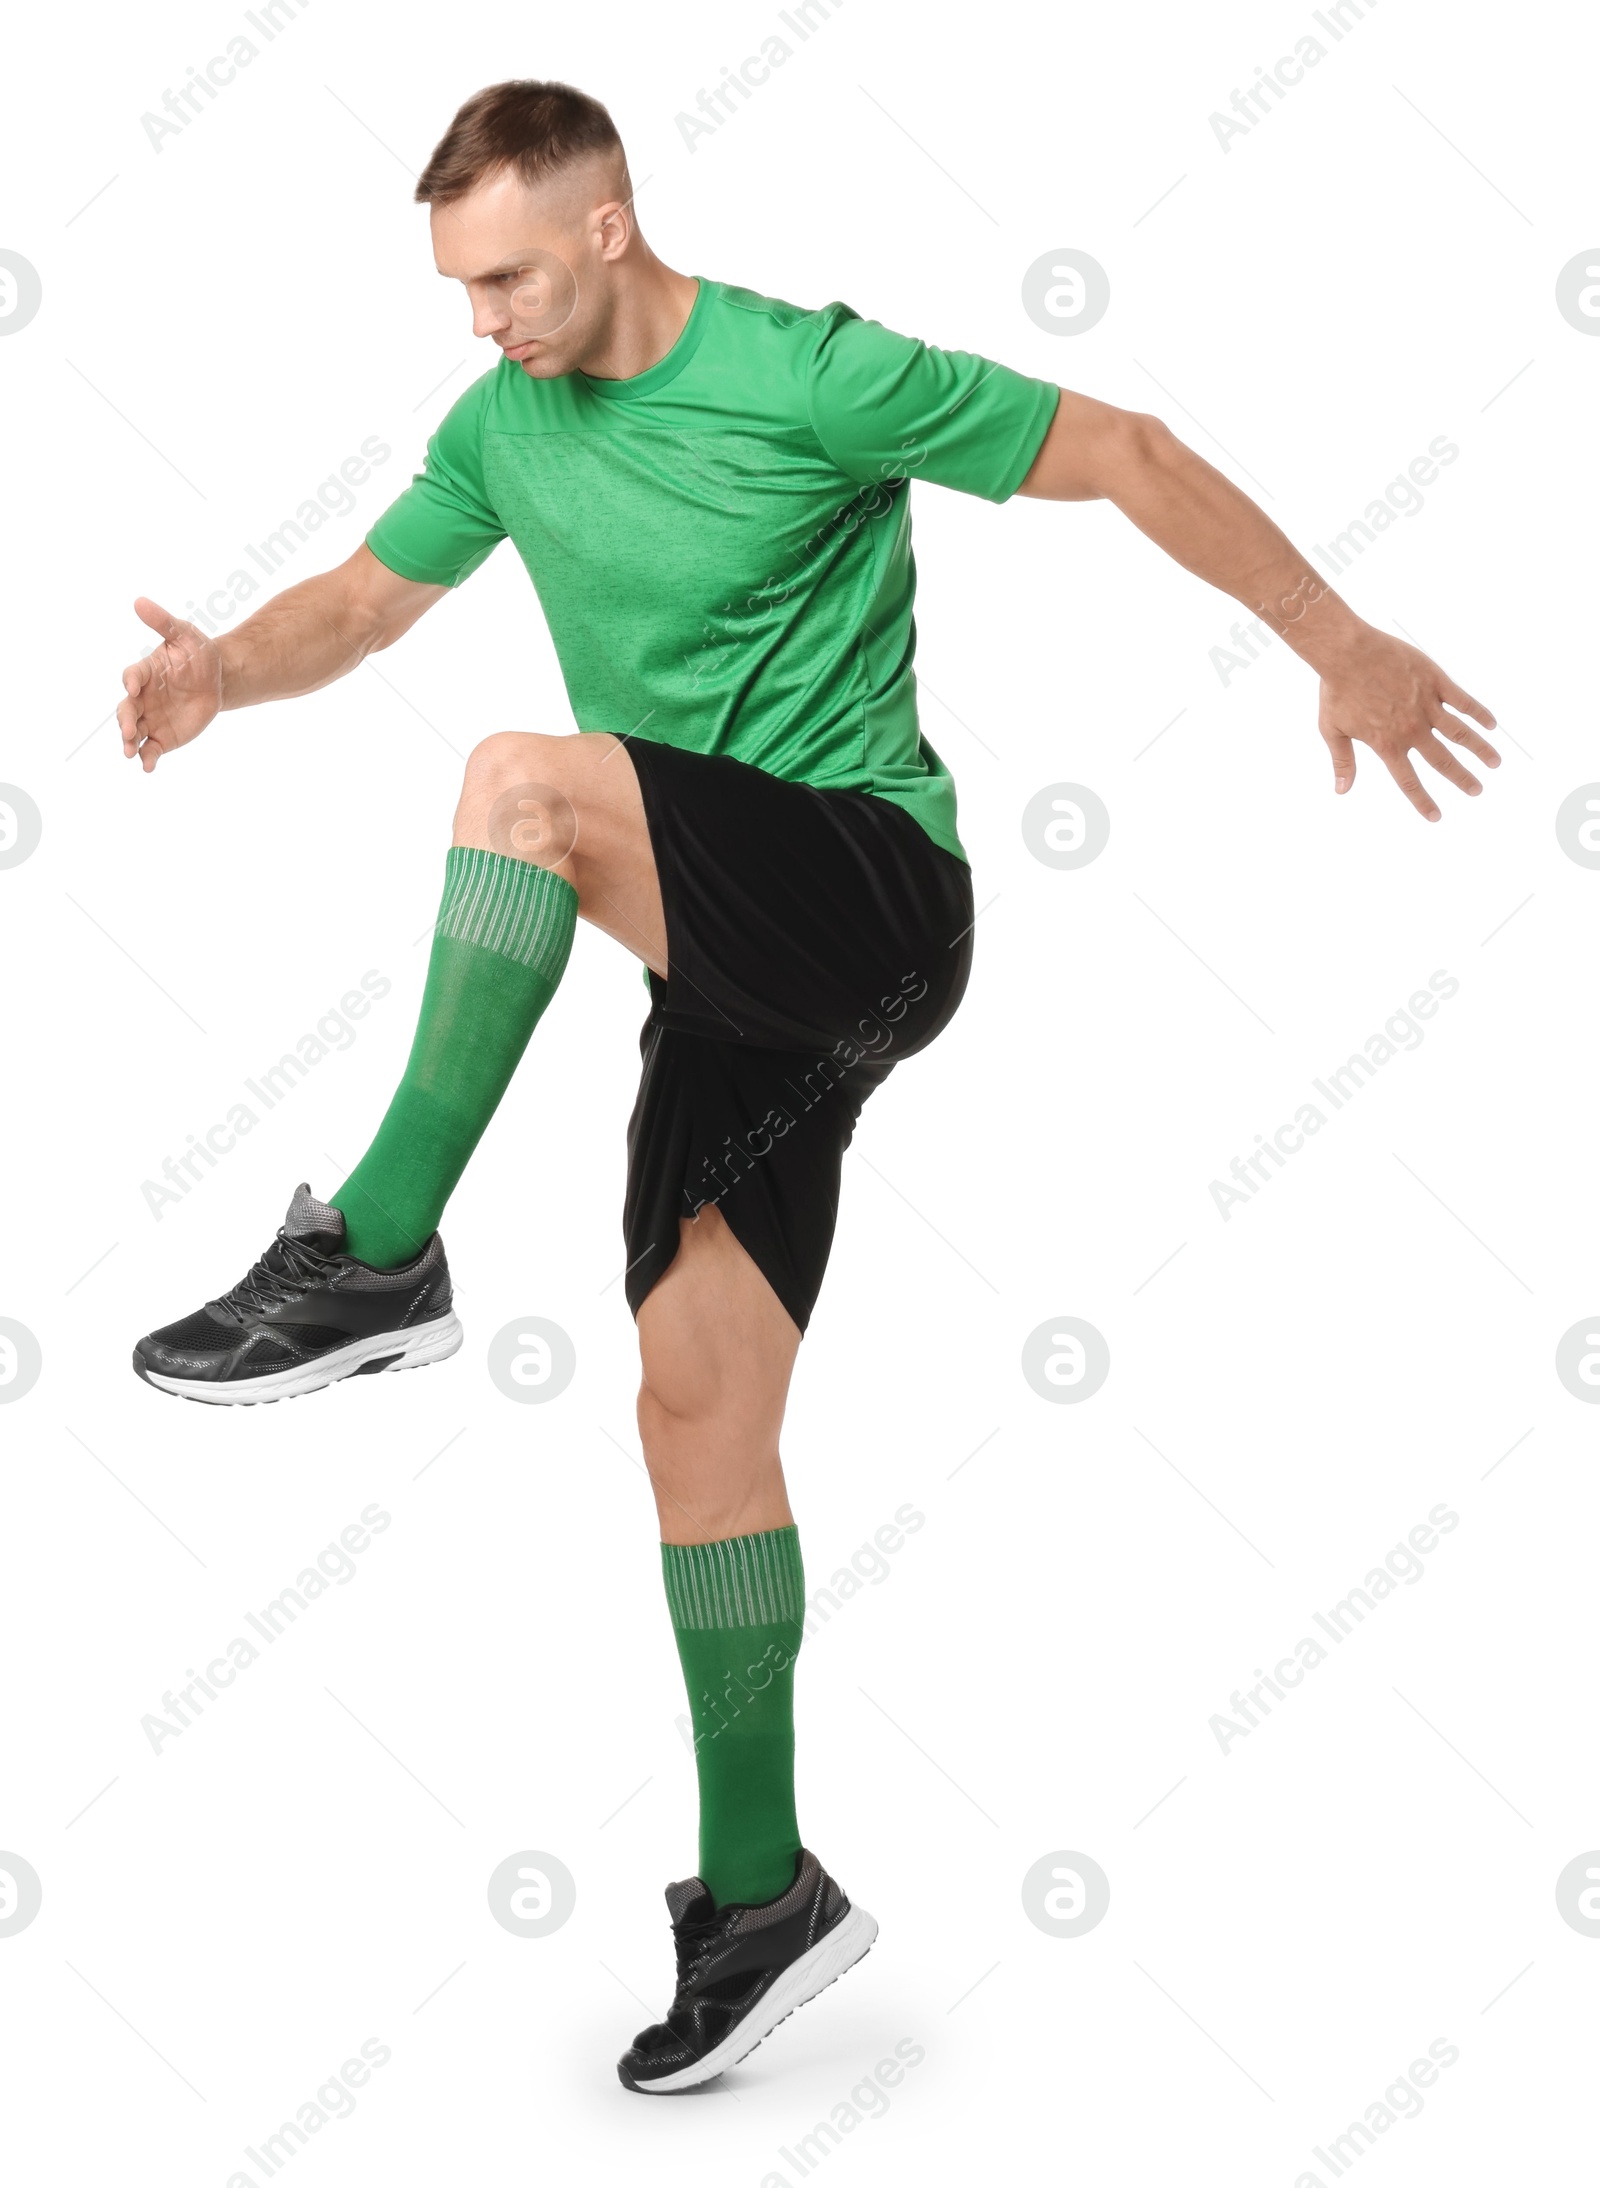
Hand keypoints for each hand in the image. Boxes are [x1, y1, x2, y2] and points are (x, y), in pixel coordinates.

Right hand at [117, 598, 223, 771]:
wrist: (219, 680)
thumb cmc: (199, 654)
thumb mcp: (185, 634)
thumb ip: (163, 622)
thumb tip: (139, 601)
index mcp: (146, 672)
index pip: (133, 676)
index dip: (131, 681)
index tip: (133, 687)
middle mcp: (143, 697)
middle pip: (127, 709)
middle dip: (125, 720)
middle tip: (127, 730)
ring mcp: (151, 718)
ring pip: (134, 732)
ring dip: (129, 742)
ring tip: (130, 752)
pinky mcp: (163, 736)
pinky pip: (151, 749)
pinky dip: (147, 758)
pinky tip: (147, 767)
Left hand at [1317, 628, 1497, 820]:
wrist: (1348, 652)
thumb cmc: (1336, 691)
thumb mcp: (1332, 730)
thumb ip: (1343, 761)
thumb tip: (1342, 790)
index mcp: (1387, 744)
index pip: (1408, 781)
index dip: (1423, 801)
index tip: (1436, 817)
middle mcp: (1411, 729)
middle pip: (1442, 760)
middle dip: (1462, 778)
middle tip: (1478, 791)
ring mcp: (1426, 705)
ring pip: (1460, 733)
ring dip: (1480, 749)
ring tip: (1495, 763)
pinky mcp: (1435, 681)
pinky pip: (1463, 700)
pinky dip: (1479, 713)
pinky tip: (1492, 725)